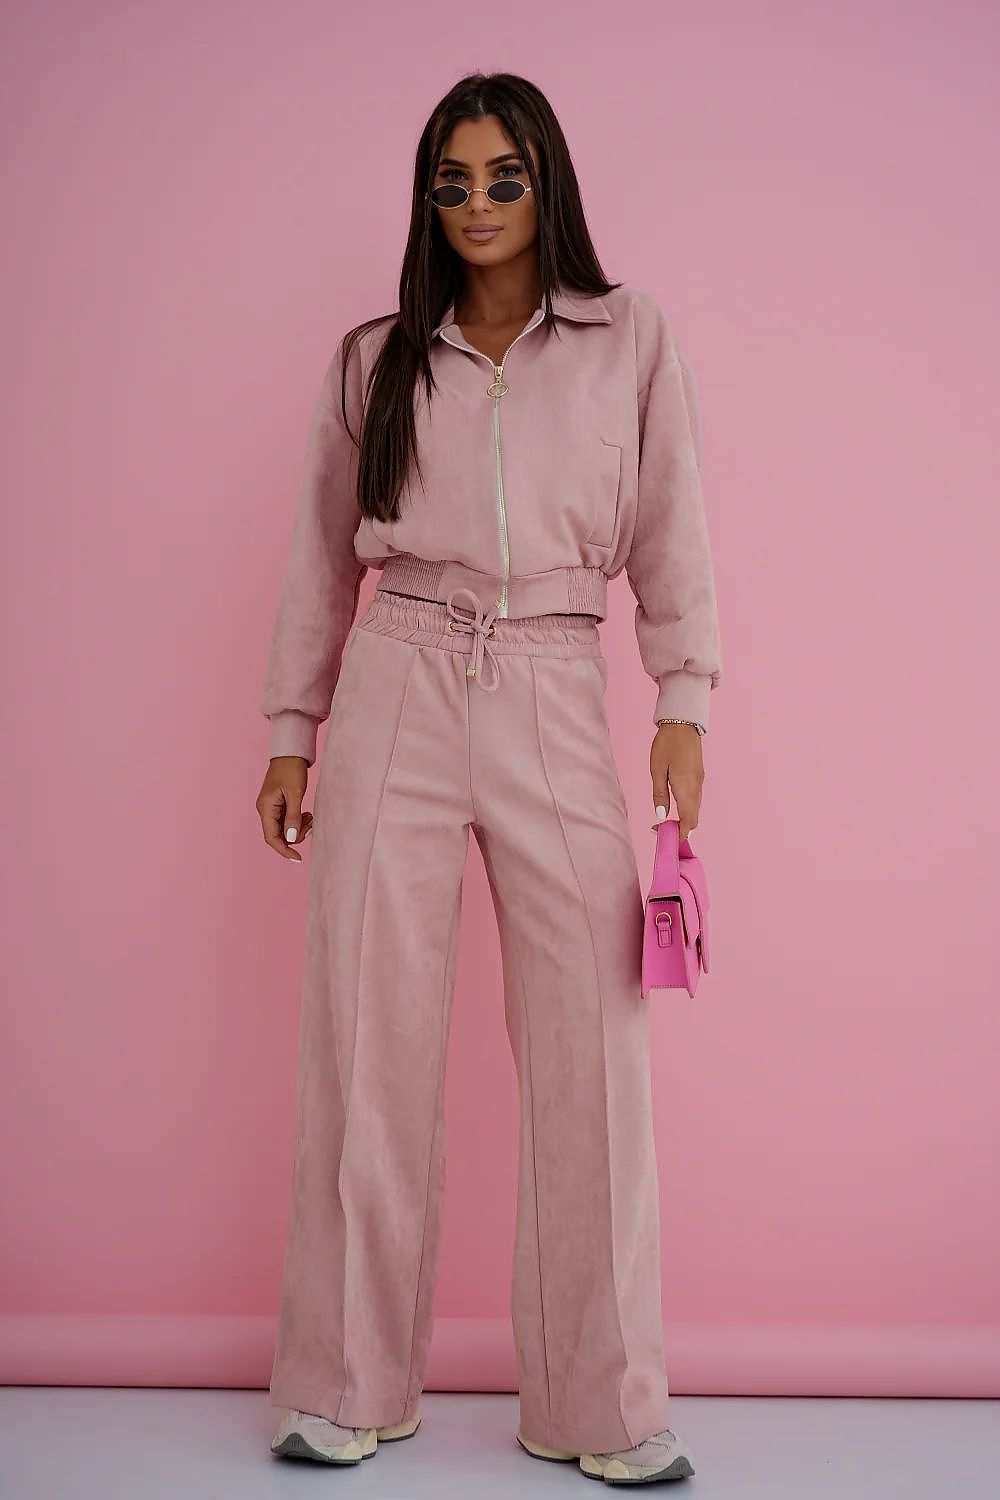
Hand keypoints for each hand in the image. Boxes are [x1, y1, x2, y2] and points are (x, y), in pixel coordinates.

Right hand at [256, 756, 313, 861]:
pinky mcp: (277, 804)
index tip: (298, 858)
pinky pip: (286, 820)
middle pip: (278, 835)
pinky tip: (306, 814)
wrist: (290, 752)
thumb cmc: (291, 769)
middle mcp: (265, 809)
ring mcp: (270, 807)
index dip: (284, 850)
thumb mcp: (295, 793)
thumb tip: (292, 838)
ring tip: (310, 817)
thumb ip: (293, 817)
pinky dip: (297, 821)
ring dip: (298, 828)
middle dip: (295, 835)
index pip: (271, 838)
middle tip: (311, 824)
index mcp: (265, 808)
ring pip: (283, 828)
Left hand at [650, 723, 703, 842]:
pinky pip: (696, 800)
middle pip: (694, 819)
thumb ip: (660, 794)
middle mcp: (696, 788)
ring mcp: (700, 782)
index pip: (688, 821)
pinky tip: (675, 807)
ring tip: (666, 821)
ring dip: (684, 820)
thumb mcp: (657, 769)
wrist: (683, 724)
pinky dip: (687, 809)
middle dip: (681, 830)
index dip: (679, 834)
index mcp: (686, 788)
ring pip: (695, 810)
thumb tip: (661, 816)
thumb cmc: (666, 744)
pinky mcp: (699, 777)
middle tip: (662, 831)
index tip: (665, 837)